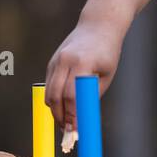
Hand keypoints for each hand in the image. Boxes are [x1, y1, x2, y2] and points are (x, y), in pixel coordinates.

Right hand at [44, 13, 126, 133]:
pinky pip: (49, 86)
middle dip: (60, 116)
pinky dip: (54, 100)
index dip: (72, 115)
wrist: (98, 26)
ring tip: (64, 123)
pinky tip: (62, 109)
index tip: (75, 129)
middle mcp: (65, 61)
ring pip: (49, 93)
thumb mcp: (105, 76)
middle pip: (55, 96)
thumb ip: (91, 96)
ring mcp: (56, 61)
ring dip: (55, 110)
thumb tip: (82, 119)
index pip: (72, 95)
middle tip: (67, 130)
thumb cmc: (107, 53)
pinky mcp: (51, 63)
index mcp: (82, 63)